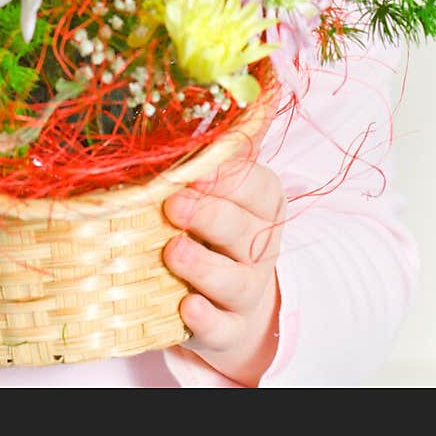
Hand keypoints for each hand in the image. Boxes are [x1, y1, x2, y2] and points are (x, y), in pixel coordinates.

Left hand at [163, 157, 285, 386]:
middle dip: (210, 215)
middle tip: (174, 204)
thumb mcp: (216, 188)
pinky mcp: (229, 331)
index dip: (229, 177)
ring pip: (235, 280)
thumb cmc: (211, 227)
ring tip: (172, 251)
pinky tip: (187, 305)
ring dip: (203, 266)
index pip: (258, 186)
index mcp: (262, 204)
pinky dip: (206, 318)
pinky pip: (222, 327)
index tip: (196, 168)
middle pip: (245, 230)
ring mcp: (247, 293)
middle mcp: (260, 248)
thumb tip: (184, 103)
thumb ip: (205, 156)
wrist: (230, 303)